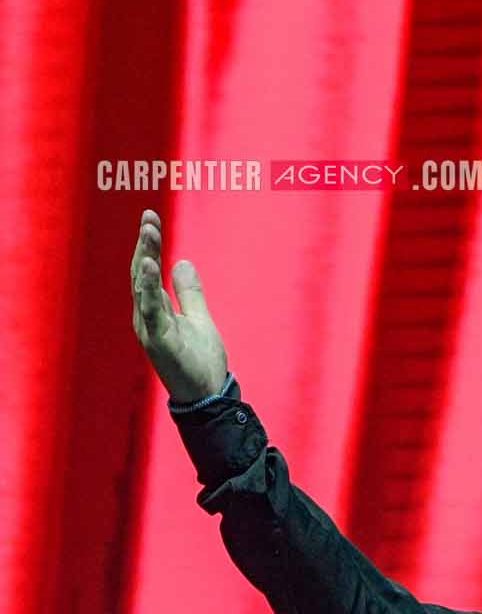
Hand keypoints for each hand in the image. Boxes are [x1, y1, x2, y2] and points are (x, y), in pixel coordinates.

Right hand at [129, 207, 228, 403]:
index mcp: (155, 310)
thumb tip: (181, 261)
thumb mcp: (198, 318)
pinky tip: (149, 265)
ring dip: (144, 258)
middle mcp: (146, 317)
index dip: (149, 244)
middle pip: (141, 273)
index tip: (151, 217)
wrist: (208, 396)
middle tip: (148, 217)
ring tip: (148, 232)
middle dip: (145, 244)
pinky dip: (148, 287)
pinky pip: (150, 309)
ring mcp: (149, 328)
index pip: (148, 270)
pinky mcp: (158, 340)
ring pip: (143, 287)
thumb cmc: (200, 362)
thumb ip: (188, 292)